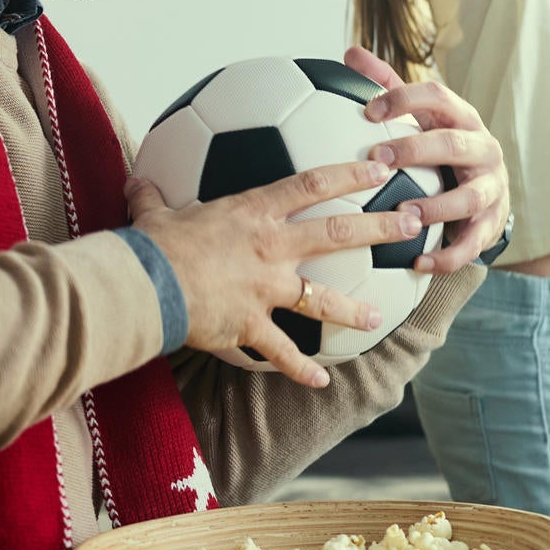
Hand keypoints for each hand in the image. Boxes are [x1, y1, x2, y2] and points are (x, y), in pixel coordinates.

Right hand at [130, 158, 426, 386]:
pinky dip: (303, 369)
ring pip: (322, 299)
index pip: (311, 185)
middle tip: (413, 225)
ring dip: (353, 309)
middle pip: (338, 234)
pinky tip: (323, 381)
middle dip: (380, 229)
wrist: (145, 285)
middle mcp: (270, 248)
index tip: (379, 168)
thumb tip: (136, 183)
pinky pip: (284, 352)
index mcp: (251, 213)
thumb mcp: (152, 212)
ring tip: (378, 317)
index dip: (348, 174)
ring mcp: (265, 289)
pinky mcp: (251, 326)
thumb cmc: (150, 245)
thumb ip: (152, 197)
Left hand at [344, 46, 509, 274]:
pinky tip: (417, 263)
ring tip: (400, 213)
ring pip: (467, 196)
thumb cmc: (441, 146)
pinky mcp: (491, 224)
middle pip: (452, 143)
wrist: (488, 190)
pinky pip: (472, 243)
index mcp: (461, 117)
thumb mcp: (422, 116)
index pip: (438, 96)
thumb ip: (388, 85)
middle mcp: (482, 148)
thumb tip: (350, 52)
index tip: (369, 111)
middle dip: (415, 150)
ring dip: (434, 206)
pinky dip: (446, 256)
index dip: (405, 99)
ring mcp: (490, 187)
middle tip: (377, 159)